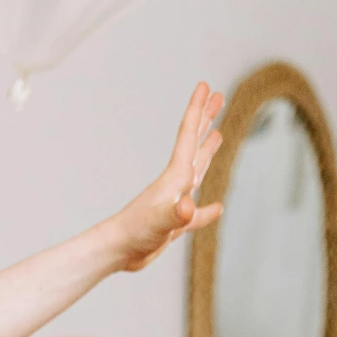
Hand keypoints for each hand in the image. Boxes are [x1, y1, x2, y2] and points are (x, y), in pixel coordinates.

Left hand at [110, 84, 223, 272]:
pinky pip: (196, 214)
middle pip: (195, 143)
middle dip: (206, 119)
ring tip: (218, 135)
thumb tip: (190, 207)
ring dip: (208, 151)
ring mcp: (175, 202)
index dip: (198, 109)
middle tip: (218, 96)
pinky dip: (207, 210)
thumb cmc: (135, 233)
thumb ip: (178, 216)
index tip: (206, 85)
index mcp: (175, 176)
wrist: (118, 251)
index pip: (188, 135)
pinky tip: (217, 208)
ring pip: (197, 170)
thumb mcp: (160, 223)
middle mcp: (176, 184)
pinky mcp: (174, 224)